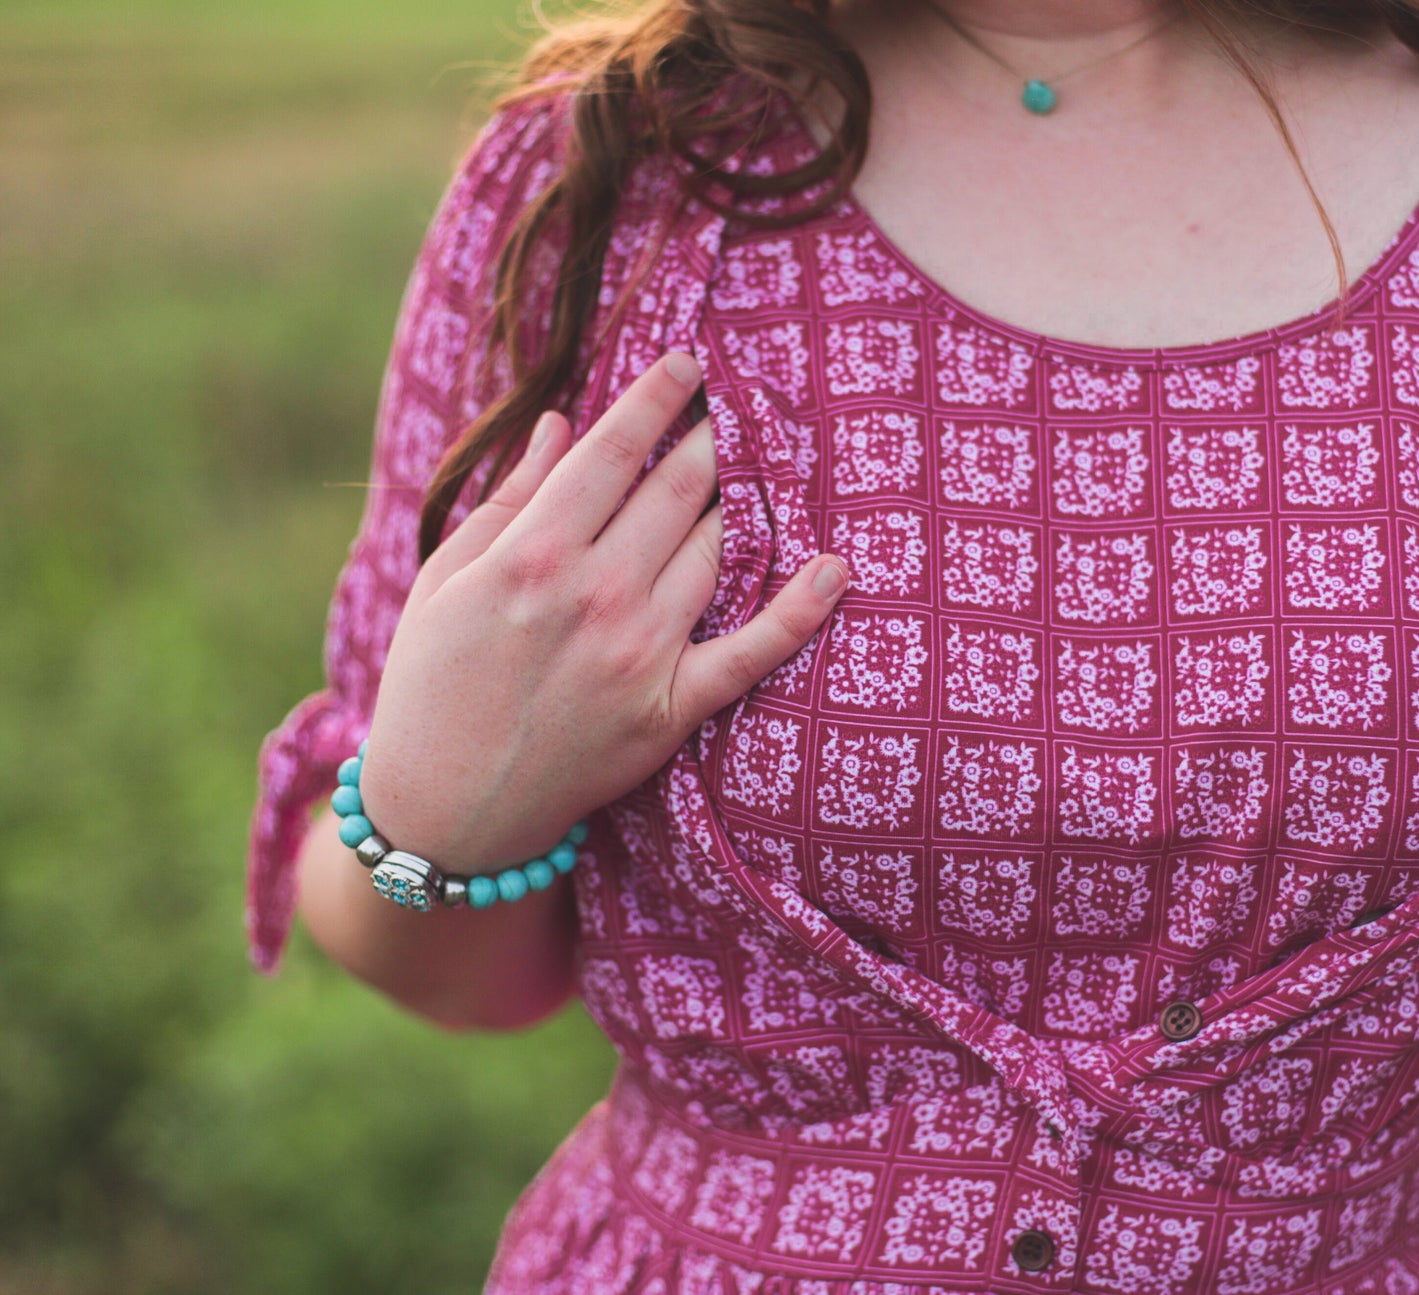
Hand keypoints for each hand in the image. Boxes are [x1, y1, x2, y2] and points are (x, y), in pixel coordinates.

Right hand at [359, 353, 847, 869]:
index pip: (613, 452)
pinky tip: (837, 569)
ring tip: (761, 466)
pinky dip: (802, 612)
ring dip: (742, 502)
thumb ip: (510, 499)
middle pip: (676, 490)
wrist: (446, 811)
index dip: (656, 398)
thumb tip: (562, 424)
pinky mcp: (671, 710)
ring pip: (715, 551)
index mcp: (531, 554)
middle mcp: (594, 595)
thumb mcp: (446, 580)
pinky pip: (752, 653)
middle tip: (734, 406)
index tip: (688, 364)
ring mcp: (640, 654)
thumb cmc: (432, 684)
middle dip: (710, 439)